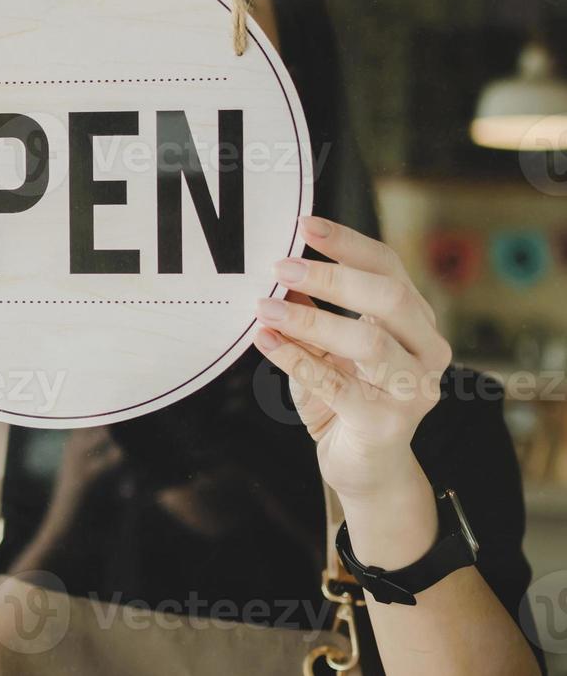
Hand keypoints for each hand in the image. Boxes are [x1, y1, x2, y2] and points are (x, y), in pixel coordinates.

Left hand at [253, 216, 451, 505]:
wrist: (364, 467)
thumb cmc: (345, 398)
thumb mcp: (325, 348)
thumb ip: (310, 312)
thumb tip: (280, 274)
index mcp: (414, 321)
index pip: (389, 267)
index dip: (348, 243)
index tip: (304, 223)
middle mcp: (426, 350)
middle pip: (389, 298)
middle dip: (333, 278)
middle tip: (280, 265)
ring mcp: (412, 389)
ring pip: (368, 342)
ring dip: (311, 321)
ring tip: (265, 306)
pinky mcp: (386, 423)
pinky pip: (336, 385)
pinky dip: (295, 359)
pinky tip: (265, 340)